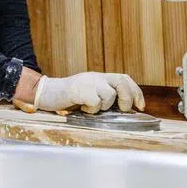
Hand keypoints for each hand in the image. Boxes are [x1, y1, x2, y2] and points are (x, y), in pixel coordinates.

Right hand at [19, 72, 145, 113]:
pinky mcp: (79, 90)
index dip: (136, 92)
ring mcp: (87, 82)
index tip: (140, 106)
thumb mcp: (90, 93)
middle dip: (128, 97)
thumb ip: (104, 96)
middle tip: (122, 109)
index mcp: (100, 78)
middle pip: (121, 82)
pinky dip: (92, 109)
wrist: (46, 93)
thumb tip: (125, 108)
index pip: (124, 79)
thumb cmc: (68, 98)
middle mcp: (96, 77)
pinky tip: (83, 109)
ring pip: (109, 94)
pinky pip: (95, 101)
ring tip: (91, 108)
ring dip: (104, 106)